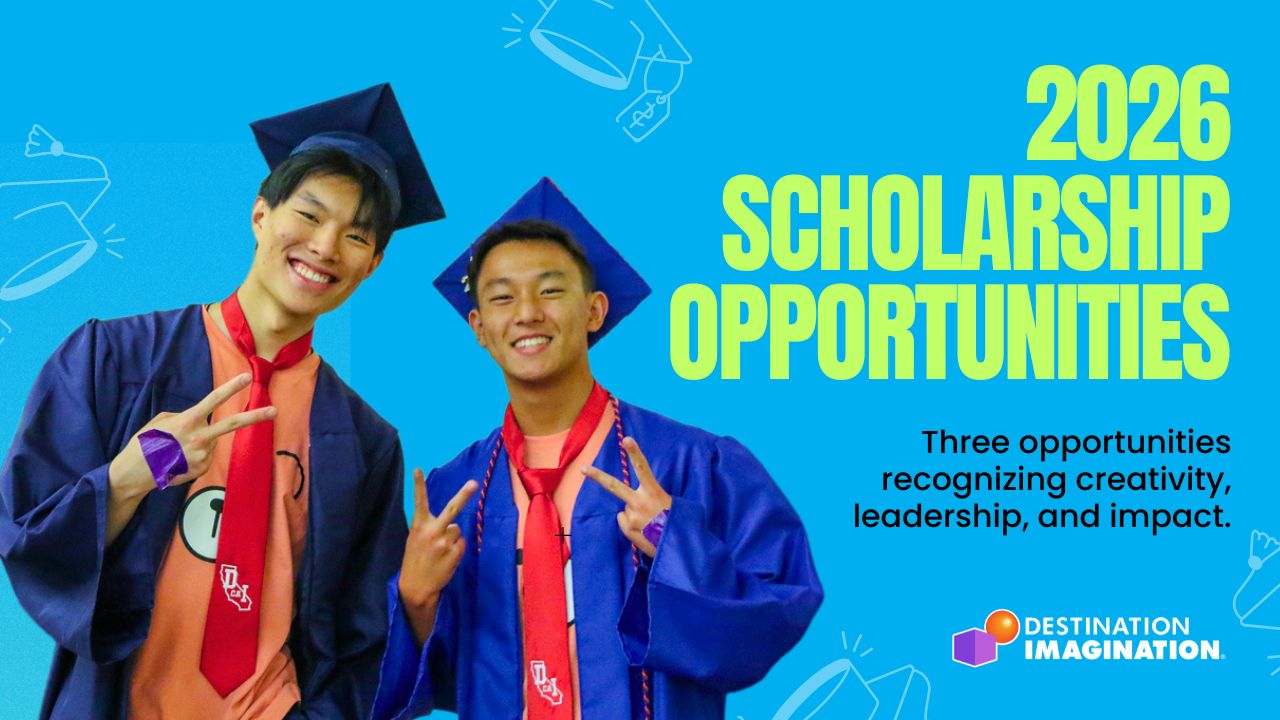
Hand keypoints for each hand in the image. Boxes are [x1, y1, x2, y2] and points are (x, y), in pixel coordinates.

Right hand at [108, 373, 274, 499]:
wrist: (136, 473)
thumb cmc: (146, 442)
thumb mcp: (161, 421)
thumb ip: (185, 416)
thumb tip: (202, 422)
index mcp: (188, 421)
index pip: (213, 400)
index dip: (231, 388)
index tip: (247, 377)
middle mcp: (199, 437)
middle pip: (232, 424)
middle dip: (255, 417)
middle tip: (274, 410)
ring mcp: (203, 455)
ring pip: (212, 441)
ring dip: (202, 442)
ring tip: (178, 449)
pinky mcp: (203, 468)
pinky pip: (207, 456)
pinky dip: (197, 455)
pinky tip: (180, 458)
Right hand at [398, 470, 476, 609]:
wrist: (416, 587)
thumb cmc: (415, 560)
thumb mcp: (414, 540)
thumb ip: (428, 528)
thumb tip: (452, 523)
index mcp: (419, 526)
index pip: (419, 502)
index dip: (418, 485)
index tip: (418, 468)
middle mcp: (432, 531)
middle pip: (451, 509)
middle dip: (463, 495)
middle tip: (474, 483)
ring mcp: (444, 542)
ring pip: (457, 530)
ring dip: (453, 538)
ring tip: (441, 551)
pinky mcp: (455, 552)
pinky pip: (462, 544)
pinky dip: (456, 549)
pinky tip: (446, 558)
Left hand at [583, 436, 671, 556]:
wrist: (678, 544)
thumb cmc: (675, 522)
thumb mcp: (667, 504)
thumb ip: (646, 500)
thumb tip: (623, 509)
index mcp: (654, 492)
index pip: (643, 468)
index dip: (635, 452)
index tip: (627, 439)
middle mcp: (640, 502)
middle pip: (614, 486)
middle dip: (598, 476)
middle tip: (584, 468)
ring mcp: (632, 516)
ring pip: (625, 509)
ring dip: (634, 515)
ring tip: (651, 524)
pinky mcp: (629, 528)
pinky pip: (624, 522)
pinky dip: (631, 525)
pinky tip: (644, 530)